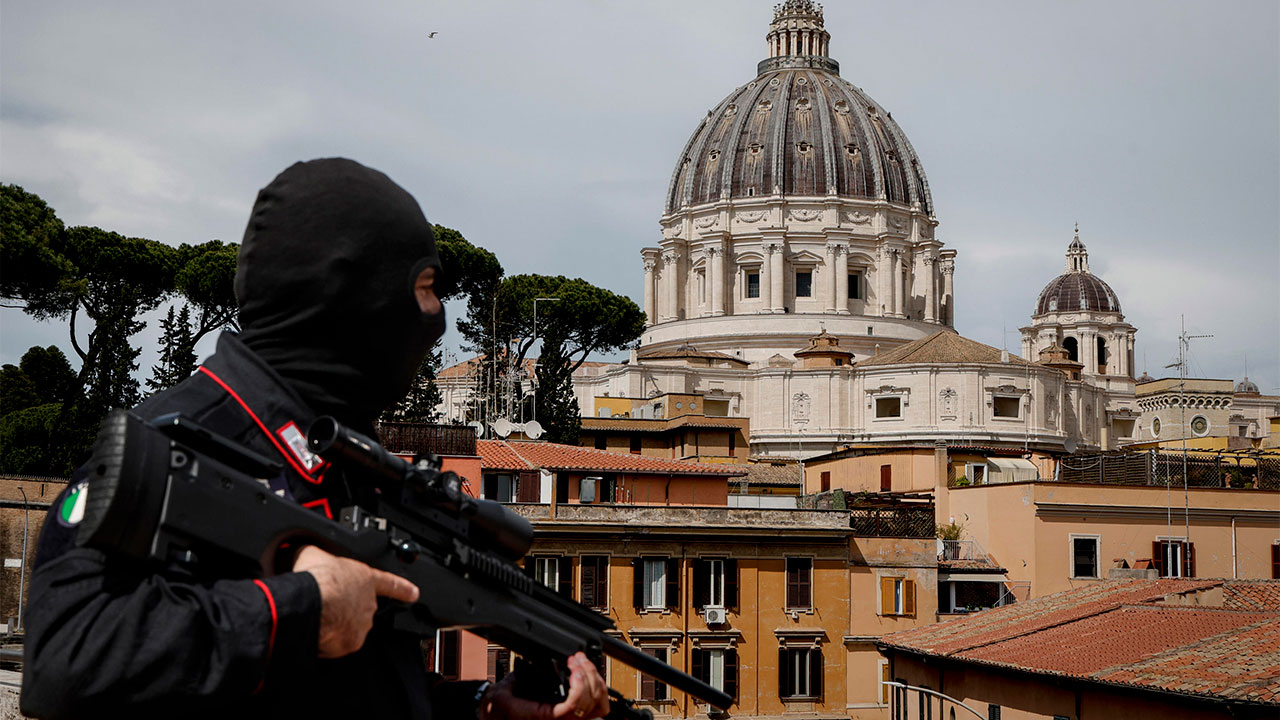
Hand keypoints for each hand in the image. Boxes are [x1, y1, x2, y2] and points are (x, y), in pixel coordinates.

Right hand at [292, 545, 419, 657]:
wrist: (311, 603)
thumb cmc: (316, 578)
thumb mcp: (315, 554)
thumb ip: (318, 554)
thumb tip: (307, 551)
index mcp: (365, 579)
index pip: (391, 583)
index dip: (403, 589)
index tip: (413, 594)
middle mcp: (368, 603)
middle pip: (362, 608)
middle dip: (346, 607)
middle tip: (327, 604)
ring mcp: (362, 624)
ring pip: (351, 627)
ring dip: (338, 625)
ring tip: (319, 617)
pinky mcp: (351, 642)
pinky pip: (339, 644)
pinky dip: (329, 641)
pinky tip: (317, 631)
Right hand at [481, 652, 610, 719]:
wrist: (497, 716)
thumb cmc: (500, 709)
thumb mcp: (505, 693)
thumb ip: (520, 681)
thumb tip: (537, 664)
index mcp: (546, 718)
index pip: (574, 707)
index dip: (579, 686)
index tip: (573, 667)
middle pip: (591, 703)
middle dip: (587, 674)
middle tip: (576, 658)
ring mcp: (570, 719)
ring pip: (599, 705)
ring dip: (595, 680)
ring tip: (582, 663)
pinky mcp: (574, 714)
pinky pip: (596, 705)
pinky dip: (597, 687)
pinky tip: (587, 673)